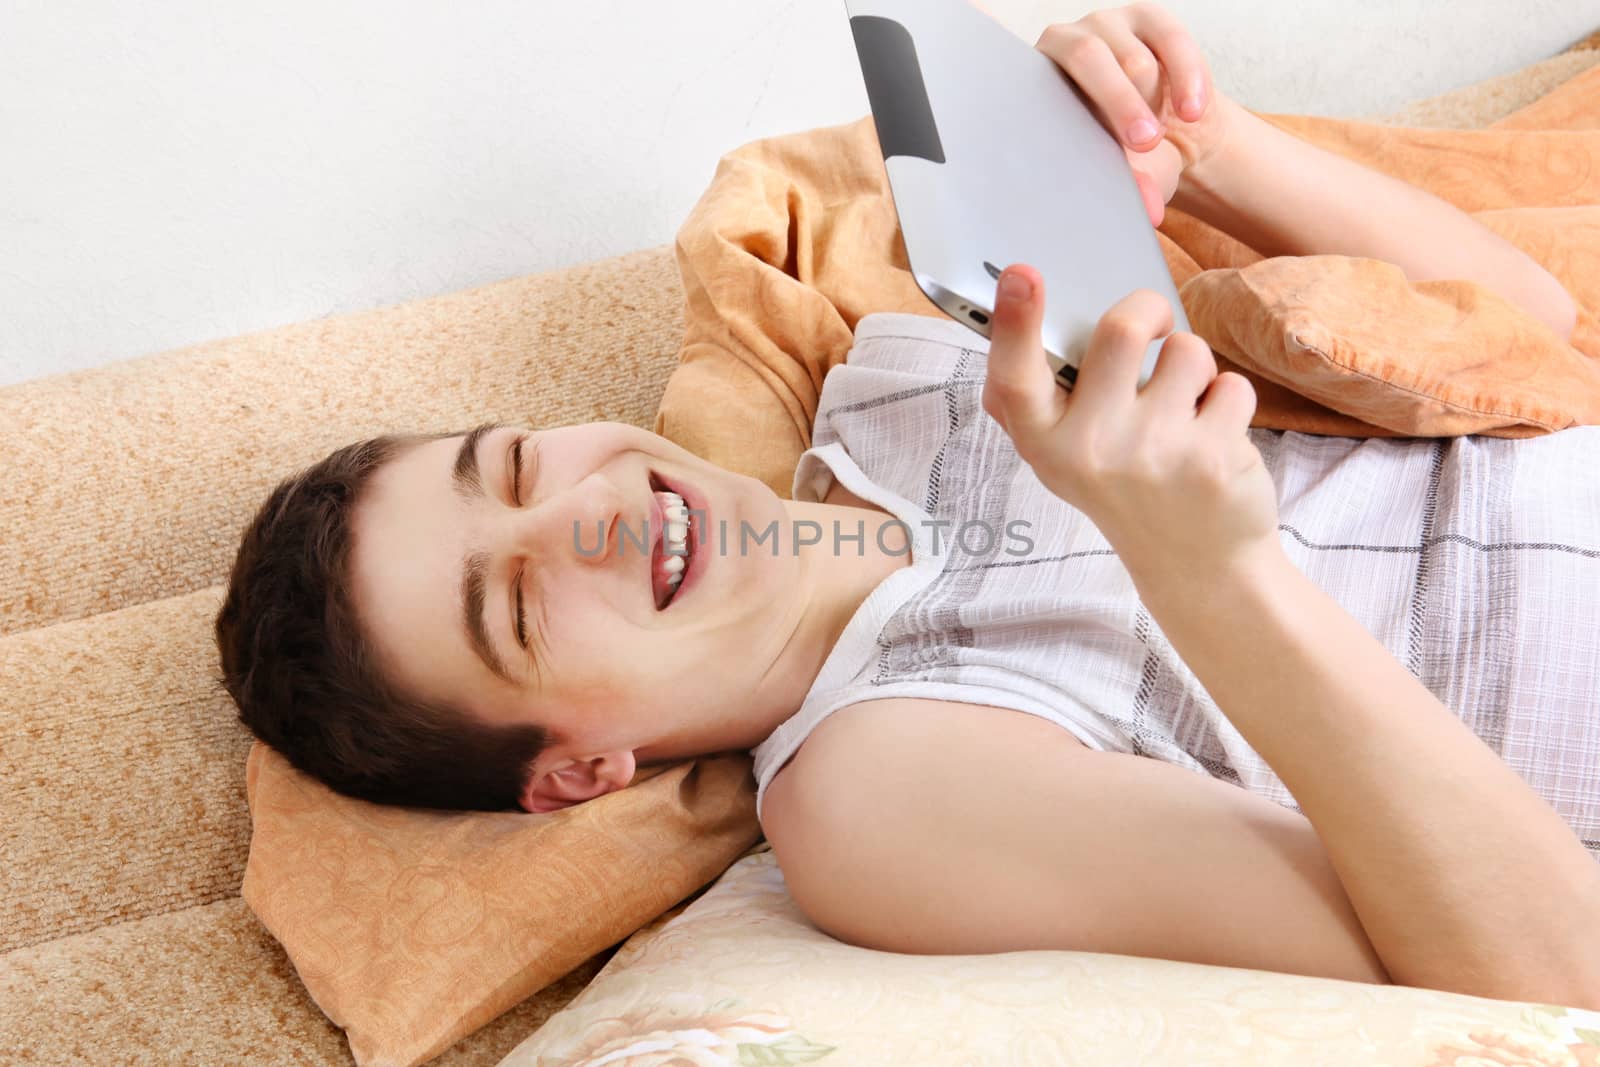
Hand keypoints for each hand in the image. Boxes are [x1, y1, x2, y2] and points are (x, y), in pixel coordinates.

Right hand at [980, 263, 1280, 587]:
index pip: (1016, 378)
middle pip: (1120, 328)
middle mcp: (1090, 449)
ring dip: (1195, 368)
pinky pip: (1231, 385)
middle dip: (1150, 310)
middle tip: (1156, 328)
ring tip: (1185, 411)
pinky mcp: (1210, 457)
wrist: (1196, 566)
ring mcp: (1151, 454)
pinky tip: (1214, 439)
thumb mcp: (1066, 459)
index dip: (1015, 322)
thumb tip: (1013, 314)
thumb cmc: (1128, 490)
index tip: (1024, 274)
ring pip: (1186, 350)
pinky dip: (1229, 403)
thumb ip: (1042, 401)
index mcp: (1045, 445)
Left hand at [1033, 2, 1236, 226]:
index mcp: (1037, 83)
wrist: (1169, 132)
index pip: (1044, 88)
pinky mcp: (1148, 16)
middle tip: (1146, 143)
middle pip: (1088, 57)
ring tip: (1168, 131)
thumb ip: (1135, 187)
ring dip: (1156, 99)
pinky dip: (1189, 79)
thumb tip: (1150, 210)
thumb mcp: (1127, 174)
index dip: (1071, 119)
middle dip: (1120, 104)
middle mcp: (1065, 43)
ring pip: (1135, 57)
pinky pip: (1173, 40)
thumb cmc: (1128, 156)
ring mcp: (1105, 24)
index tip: (1108, 149)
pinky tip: (1194, 111)